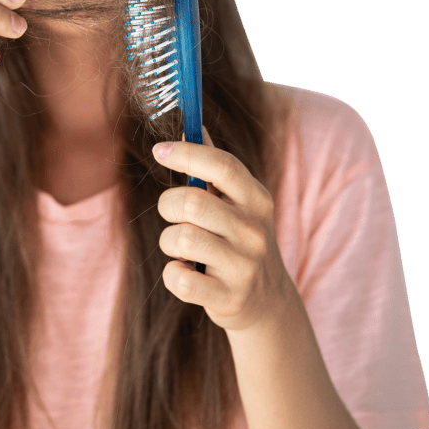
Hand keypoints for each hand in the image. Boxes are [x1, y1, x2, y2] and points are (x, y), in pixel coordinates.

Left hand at [153, 125, 295, 331]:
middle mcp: (254, 231)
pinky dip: (172, 274)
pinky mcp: (229, 298)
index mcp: (257, 199)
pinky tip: (185, 271)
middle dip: (168, 205)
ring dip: (168, 241)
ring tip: (181, 247)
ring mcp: (244, 266)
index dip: (187, 153)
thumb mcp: (239, 202)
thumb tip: (192, 125)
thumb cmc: (240, 239)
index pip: (223, 166)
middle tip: (173, 214)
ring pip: (181, 239)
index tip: (160, 151)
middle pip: (191, 202)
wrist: (268, 303)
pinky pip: (179, 278)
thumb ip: (214, 167)